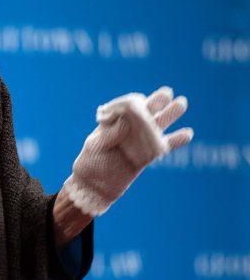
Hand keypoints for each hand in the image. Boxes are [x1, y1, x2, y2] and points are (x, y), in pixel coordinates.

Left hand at [63, 86, 193, 215]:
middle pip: (145, 113)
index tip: (136, 102)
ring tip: (181, 103)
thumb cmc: (90, 163)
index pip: (127, 107)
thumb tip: (127, 121)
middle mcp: (128, 131)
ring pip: (157, 127)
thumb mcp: (96, 145)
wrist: (94, 187)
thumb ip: (111, 134)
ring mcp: (138, 143)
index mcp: (113, 123)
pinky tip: (188, 133)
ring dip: (169, 115)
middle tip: (167, 92)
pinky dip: (175, 141)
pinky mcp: (146, 157)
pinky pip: (163, 147)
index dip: (134, 102)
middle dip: (156, 102)